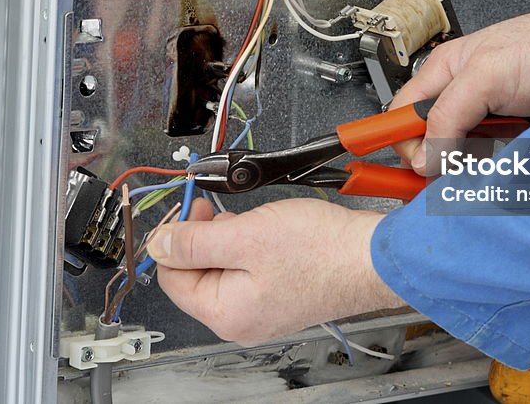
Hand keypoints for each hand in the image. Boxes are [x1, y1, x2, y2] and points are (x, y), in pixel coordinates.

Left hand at [148, 198, 403, 344]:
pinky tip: (265, 230)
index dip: (173, 238)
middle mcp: (241, 320)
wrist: (371, 257)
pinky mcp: (281, 297)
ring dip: (227, 239)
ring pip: (224, 270)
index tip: (188, 208)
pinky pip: (248, 271)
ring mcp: (263, 311)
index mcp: (226, 313)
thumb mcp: (245, 236)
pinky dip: (249, 247)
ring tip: (250, 220)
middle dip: (201, 237)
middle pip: (197, 275)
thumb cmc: (319, 251)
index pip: (172, 277)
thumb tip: (159, 244)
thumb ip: (194, 242)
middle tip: (217, 208)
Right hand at [391, 0, 529, 174]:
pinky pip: (502, 161)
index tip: (412, 174)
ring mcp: (493, 115)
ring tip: (503, 160)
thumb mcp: (487, 76)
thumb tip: (423, 157)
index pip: (402, 118)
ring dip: (482, 167)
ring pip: (469, 157)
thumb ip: (447, 116)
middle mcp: (465, 94)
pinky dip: (509, 167)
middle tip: (459, 177)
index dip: (403, 147)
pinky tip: (522, 161)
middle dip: (446, 163)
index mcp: (444, 73)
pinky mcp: (521, 132)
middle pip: (435, 143)